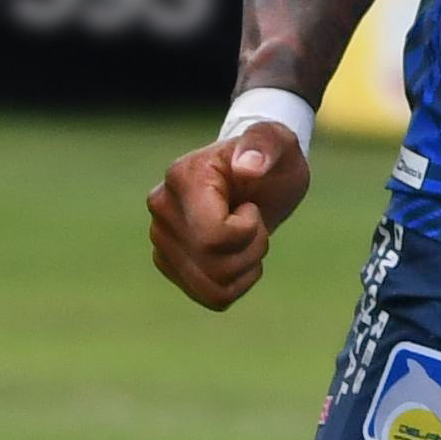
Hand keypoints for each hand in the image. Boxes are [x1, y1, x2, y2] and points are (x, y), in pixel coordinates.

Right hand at [147, 119, 313, 310]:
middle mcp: (162, 208)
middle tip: (256, 223)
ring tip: (247, 239)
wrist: (257, 178)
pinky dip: (235, 285)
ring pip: (212, 287)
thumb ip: (265, 144)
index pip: (212, 236)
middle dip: (251, 250)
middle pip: (214, 264)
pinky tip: (239, 258)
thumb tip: (247, 165)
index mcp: (182, 177)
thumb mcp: (280, 142)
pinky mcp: (169, 263)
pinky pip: (210, 297)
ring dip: (245, 269)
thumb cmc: (270, 157)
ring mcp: (161, 238)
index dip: (248, 232)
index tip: (251, 206)